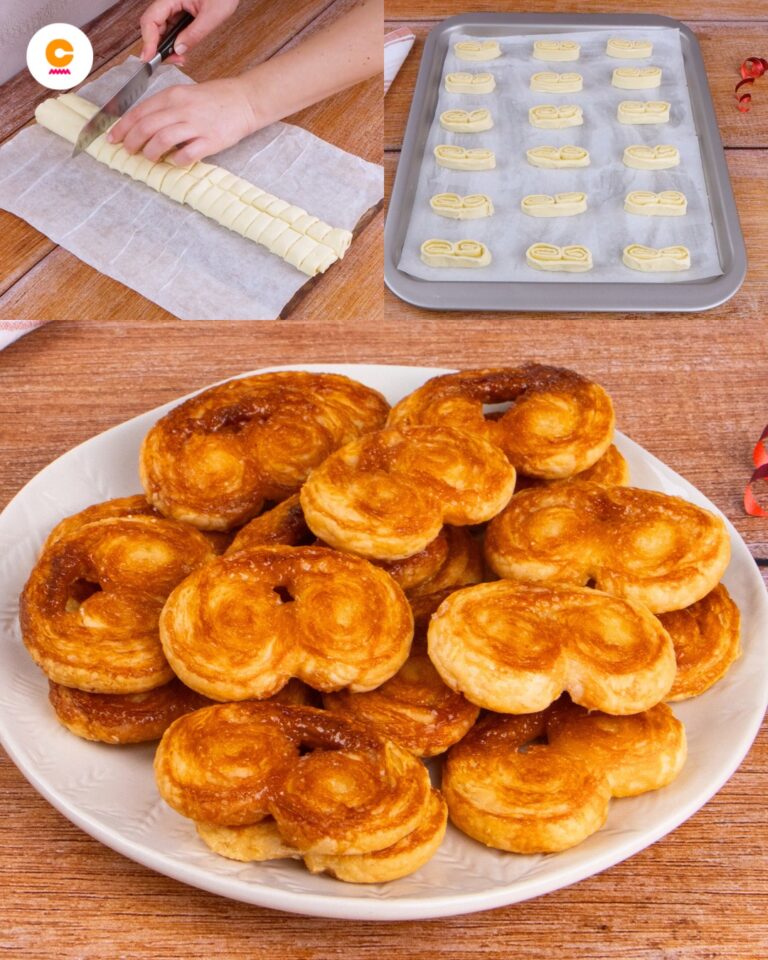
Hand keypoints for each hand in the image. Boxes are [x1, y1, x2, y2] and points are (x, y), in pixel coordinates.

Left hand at [108, 78, 256, 164]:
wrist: (245, 100)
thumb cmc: (215, 99)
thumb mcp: (185, 95)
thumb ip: (166, 108)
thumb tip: (145, 125)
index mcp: (172, 96)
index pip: (139, 112)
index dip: (122, 127)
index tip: (113, 138)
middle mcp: (181, 109)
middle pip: (146, 126)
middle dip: (132, 141)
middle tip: (128, 151)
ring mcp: (196, 125)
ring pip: (162, 139)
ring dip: (151, 152)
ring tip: (150, 158)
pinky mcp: (210, 140)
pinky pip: (187, 153)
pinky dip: (176, 160)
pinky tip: (174, 162)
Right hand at [139, 0, 239, 63]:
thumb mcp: (212, 16)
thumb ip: (195, 34)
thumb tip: (179, 50)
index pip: (151, 19)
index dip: (148, 41)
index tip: (148, 58)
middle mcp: (170, 0)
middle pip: (152, 25)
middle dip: (158, 47)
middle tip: (171, 61)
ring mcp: (174, 6)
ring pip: (160, 28)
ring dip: (166, 46)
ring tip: (178, 58)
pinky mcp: (179, 11)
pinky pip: (170, 27)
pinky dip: (172, 41)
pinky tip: (180, 50)